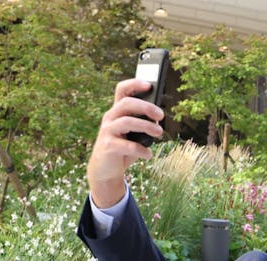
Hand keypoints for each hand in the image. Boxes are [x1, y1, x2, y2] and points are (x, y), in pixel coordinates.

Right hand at [86, 79, 164, 207]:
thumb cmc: (124, 148)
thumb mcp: (134, 134)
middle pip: (127, 103)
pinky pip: (126, 145)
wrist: (106, 169)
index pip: (122, 90)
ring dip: (146, 126)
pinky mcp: (108, 146)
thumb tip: (157, 117)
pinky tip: (148, 154)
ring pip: (127, 121)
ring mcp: (107, 131)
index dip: (134, 84)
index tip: (149, 85)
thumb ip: (143, 123)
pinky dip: (141, 149)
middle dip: (146, 107)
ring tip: (159, 133)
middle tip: (161, 115)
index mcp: (117, 111)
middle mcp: (110, 118)